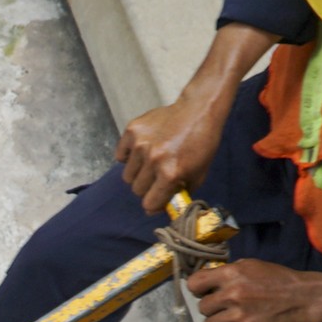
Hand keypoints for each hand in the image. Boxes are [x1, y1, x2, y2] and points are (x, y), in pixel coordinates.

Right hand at [115, 98, 224, 213]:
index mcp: (170, 173)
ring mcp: (140, 144)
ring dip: (138, 173)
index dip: (154, 203)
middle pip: (136, 190)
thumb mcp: (198, 174)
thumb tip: (153, 210)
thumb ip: (177, 195)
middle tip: (157, 176)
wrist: (197, 111)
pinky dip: (129, 156)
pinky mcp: (132, 130)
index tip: (158, 197)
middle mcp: (153, 159)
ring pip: (127, 175)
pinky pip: (120, 155)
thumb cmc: (201, 144)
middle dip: (147, 187)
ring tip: (151, 161)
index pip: (149, 203)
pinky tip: (143, 150)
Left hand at [186, 260, 321, 321]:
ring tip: (238, 319)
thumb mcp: (251, 266)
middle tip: (229, 308)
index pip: (194, 283)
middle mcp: (233, 294)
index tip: (205, 293)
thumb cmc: (277, 280)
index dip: (197, 290)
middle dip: (213, 308)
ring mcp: (240, 316)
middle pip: (202, 308)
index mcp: (232, 274)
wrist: (304, 298)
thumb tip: (205, 283)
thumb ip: (227, 273)